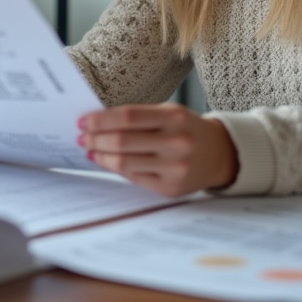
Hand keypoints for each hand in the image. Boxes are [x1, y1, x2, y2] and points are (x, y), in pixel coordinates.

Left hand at [78, 103, 238, 196]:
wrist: (219, 154)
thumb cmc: (186, 129)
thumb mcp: (169, 114)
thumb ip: (138, 117)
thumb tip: (97, 123)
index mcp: (174, 118)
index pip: (128, 117)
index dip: (101, 120)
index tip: (84, 120)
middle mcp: (176, 143)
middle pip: (122, 141)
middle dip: (96, 139)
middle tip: (82, 136)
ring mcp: (174, 168)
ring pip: (124, 163)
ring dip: (100, 155)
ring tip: (90, 148)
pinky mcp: (170, 188)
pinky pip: (133, 178)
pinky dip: (114, 168)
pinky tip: (105, 161)